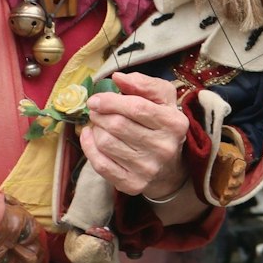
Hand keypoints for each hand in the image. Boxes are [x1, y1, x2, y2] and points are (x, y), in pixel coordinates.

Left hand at [81, 72, 189, 198]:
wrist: (170, 169)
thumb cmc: (162, 125)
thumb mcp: (163, 100)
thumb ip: (144, 84)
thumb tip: (118, 78)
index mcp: (174, 123)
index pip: (137, 108)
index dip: (111, 101)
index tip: (95, 99)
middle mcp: (164, 148)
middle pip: (118, 126)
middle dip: (100, 115)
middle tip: (95, 111)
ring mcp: (148, 169)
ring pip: (106, 143)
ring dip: (96, 130)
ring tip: (99, 125)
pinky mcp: (133, 185)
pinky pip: (100, 164)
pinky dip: (89, 147)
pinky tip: (91, 137)